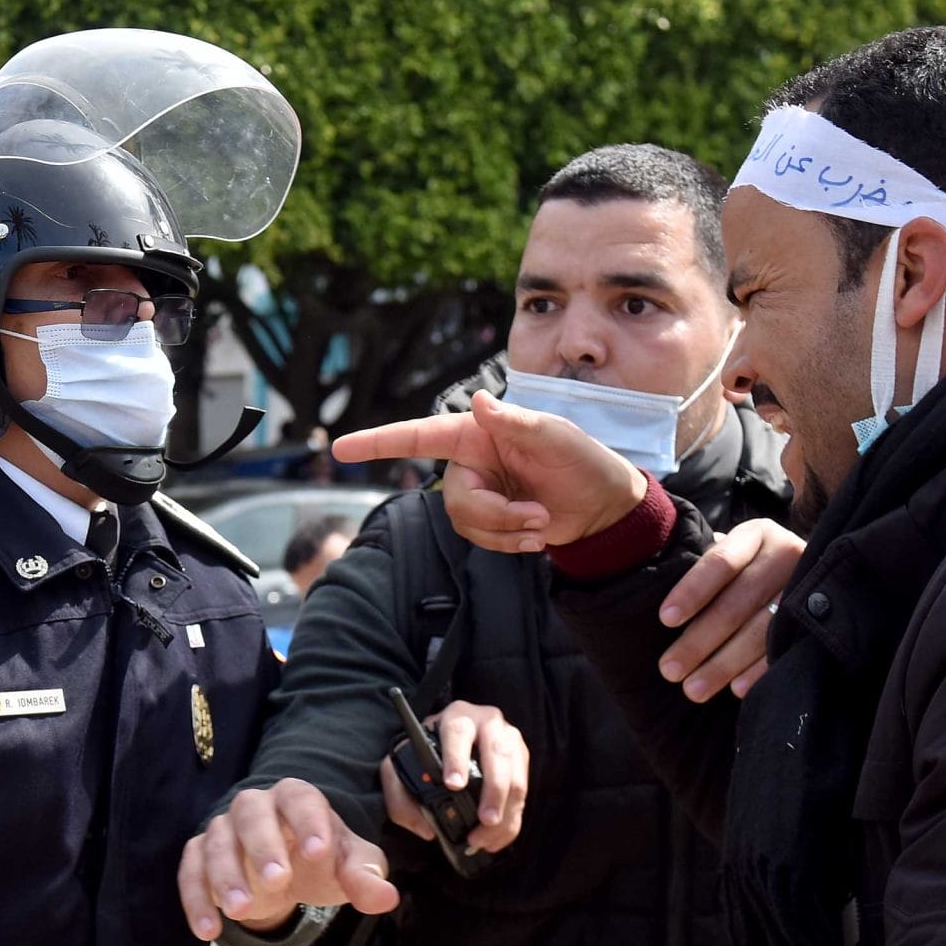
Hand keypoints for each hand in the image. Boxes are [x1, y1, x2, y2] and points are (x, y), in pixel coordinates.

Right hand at [177, 780, 400, 940]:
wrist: (287, 869)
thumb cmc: (321, 860)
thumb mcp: (349, 867)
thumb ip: (366, 877)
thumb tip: (387, 897)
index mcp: (296, 798)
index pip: (301, 799)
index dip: (309, 822)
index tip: (320, 852)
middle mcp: (255, 807)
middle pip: (251, 814)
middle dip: (262, 846)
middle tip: (277, 881)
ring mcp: (223, 830)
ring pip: (216, 844)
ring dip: (225, 877)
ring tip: (240, 911)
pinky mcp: (199, 856)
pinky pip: (190, 873)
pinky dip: (196, 900)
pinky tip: (208, 931)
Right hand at [335, 392, 645, 551]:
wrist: (605, 506)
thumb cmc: (583, 460)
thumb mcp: (555, 437)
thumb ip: (515, 422)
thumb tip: (481, 401)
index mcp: (478, 434)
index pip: (419, 435)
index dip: (378, 442)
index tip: (340, 448)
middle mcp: (470, 462)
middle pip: (452, 498)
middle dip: (494, 516)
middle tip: (535, 518)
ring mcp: (479, 494)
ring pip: (465, 524)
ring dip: (506, 532)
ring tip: (541, 524)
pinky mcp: (490, 523)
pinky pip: (481, 541)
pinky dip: (510, 544)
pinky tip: (537, 536)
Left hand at [379, 701, 527, 852]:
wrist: (446, 746)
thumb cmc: (421, 757)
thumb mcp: (399, 770)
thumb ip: (401, 798)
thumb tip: (427, 829)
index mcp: (456, 717)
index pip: (458, 732)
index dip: (457, 758)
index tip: (453, 786)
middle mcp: (488, 723)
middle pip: (498, 754)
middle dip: (493, 790)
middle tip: (483, 820)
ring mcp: (510, 741)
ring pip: (516, 777)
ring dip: (505, 812)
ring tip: (485, 838)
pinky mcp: (521, 762)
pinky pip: (523, 794)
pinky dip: (511, 822)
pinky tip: (495, 841)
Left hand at [655, 517, 805, 701]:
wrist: (802, 574)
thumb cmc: (743, 569)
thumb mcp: (727, 555)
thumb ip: (697, 564)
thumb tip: (648, 588)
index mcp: (756, 535)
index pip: (721, 561)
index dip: (693, 590)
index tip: (665, 619)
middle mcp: (786, 555)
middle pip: (738, 602)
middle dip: (700, 639)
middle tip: (669, 670)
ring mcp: (808, 586)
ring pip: (762, 629)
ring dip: (724, 663)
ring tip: (693, 689)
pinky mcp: (819, 619)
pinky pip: (786, 648)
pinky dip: (759, 670)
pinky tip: (736, 689)